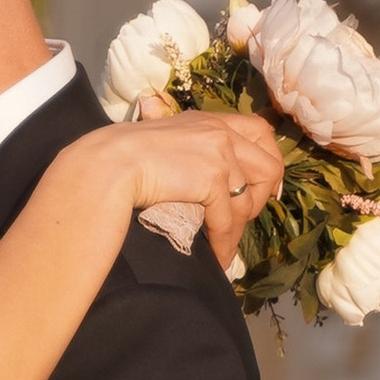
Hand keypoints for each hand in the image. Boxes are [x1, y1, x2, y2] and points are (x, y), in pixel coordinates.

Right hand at [84, 106, 283, 266]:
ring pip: (250, 197)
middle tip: (243, 218)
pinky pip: (227, 219)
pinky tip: (218, 258)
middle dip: (261, 197)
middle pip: (269, 164)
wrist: (109, 166)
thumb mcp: (166, 144)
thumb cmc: (124, 160)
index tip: (265, 187)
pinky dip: (224, 244)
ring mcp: (219, 153)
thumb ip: (190, 153)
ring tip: (225, 243)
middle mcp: (220, 132)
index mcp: (210, 121)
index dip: (270, 159)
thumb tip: (201, 181)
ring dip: (241, 226)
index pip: (259, 130)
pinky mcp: (212, 178)